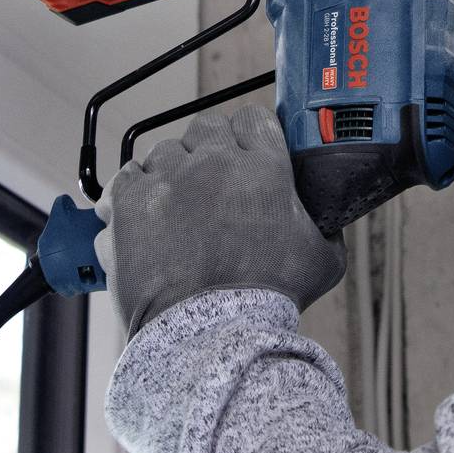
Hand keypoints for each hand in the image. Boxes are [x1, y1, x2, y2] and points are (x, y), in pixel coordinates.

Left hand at [108, 103, 344, 338]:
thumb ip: (326, 231)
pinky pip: (125, 176)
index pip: (253, 119)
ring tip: (177, 209)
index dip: (249, 135)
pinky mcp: (128, 201)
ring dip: (172, 172)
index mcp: (264, 167)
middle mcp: (214, 162)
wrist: (211, 333)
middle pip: (207, 128)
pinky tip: (145, 215)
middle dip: (209, 150)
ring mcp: (167, 178)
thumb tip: (328, 224)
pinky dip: (133, 192)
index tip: (246, 152)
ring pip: (165, 150)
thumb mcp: (321, 261)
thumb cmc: (264, 301)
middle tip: (212, 184)